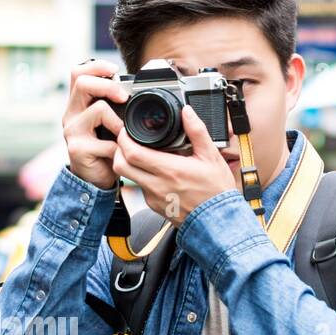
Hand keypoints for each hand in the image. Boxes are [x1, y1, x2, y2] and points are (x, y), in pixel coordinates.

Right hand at [62, 59, 127, 189]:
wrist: (93, 180)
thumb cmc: (104, 148)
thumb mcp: (108, 123)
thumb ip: (114, 106)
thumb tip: (137, 89)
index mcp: (78, 104)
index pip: (77, 73)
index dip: (96, 66)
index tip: (114, 69)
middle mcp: (71, 115)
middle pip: (82, 83)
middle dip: (108, 86)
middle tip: (124, 97)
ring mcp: (72, 132)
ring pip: (98, 109)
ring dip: (118, 121)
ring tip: (124, 134)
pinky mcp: (78, 150)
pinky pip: (107, 141)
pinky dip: (119, 147)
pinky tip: (120, 153)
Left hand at [112, 104, 236, 224]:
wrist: (216, 221)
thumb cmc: (216, 191)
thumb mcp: (211, 156)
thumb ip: (197, 131)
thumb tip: (187, 112)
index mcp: (170, 170)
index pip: (132, 154)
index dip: (124, 139)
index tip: (127, 131)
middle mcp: (157, 186)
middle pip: (121, 166)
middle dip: (118, 150)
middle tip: (127, 141)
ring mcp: (153, 198)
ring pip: (129, 177)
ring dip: (129, 164)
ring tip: (141, 153)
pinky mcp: (153, 206)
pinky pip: (140, 188)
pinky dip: (142, 177)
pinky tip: (156, 171)